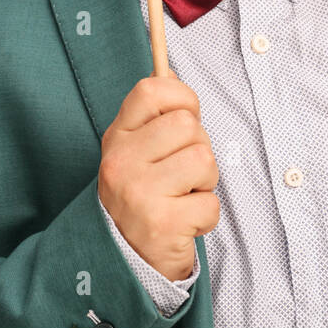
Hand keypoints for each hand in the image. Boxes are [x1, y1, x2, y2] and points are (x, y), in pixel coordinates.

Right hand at [98, 72, 219, 279]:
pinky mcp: (161, 224)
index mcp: (117, 137)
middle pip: (188, 125)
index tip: (185, 117)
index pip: (151, 90)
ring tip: (184, 195)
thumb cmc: (143, 194)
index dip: (181, 97)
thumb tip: (168, 69)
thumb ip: (153, 114)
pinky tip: (185, 222)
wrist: (125, 258)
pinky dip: (206, 216)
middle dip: (198, 148)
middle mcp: (121, 162)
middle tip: (183, 172)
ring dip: (206, 182)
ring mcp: (139, 193)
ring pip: (204, 159)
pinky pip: (210, 204)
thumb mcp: (136, 150)